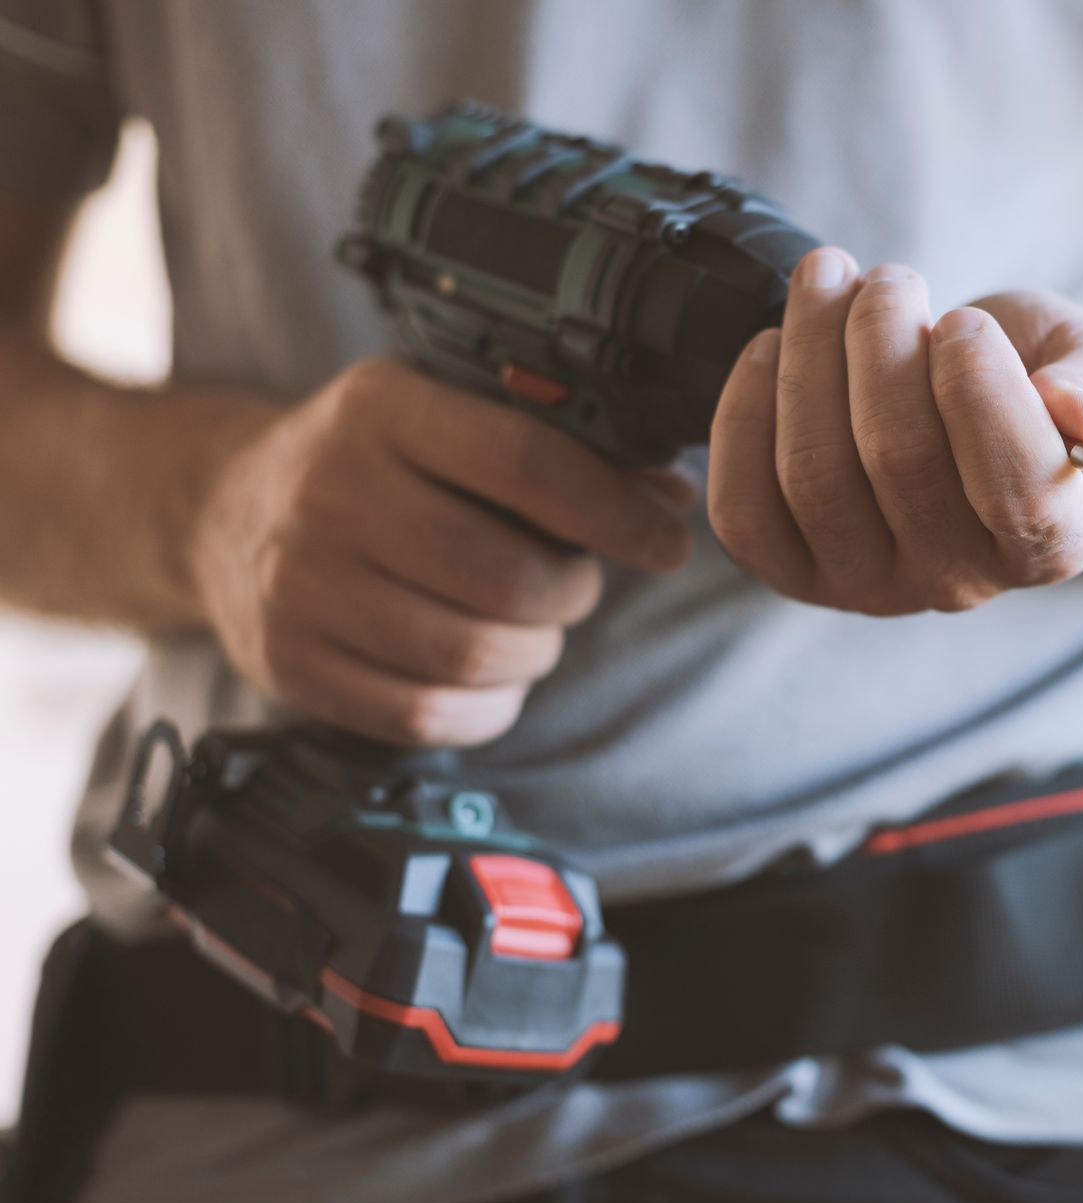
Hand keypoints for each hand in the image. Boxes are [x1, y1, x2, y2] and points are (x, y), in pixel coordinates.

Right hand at [189, 359, 694, 745]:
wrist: (218, 510)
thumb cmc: (370, 465)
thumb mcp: (445, 420)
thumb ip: (558, 451)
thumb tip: (668, 498)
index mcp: (381, 409)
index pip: (525, 463)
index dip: (615, 512)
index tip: (666, 544)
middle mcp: (329, 492)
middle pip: (504, 577)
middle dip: (570, 595)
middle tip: (573, 588)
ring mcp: (299, 584)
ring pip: (469, 655)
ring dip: (533, 654)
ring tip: (530, 630)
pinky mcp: (288, 664)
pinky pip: (424, 715)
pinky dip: (485, 709)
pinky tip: (490, 680)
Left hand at [708, 247, 1082, 614]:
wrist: (977, 414)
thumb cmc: (1044, 385)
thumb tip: (1079, 412)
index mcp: (1053, 544)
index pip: (1018, 490)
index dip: (981, 389)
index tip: (966, 320)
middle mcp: (959, 583)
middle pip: (898, 461)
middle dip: (881, 340)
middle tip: (888, 278)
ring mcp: (869, 587)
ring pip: (813, 474)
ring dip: (808, 353)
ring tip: (829, 281)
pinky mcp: (793, 570)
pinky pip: (743, 509)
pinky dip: (743, 411)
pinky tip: (772, 348)